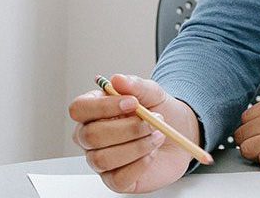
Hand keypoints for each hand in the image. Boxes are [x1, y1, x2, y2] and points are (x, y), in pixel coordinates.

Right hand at [67, 74, 199, 193]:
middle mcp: (91, 136)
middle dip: (127, 129)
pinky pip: (118, 179)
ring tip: (157, 136)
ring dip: (136, 146)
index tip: (132, 103)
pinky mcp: (115, 180)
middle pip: (91, 136)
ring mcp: (100, 160)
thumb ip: (135, 85)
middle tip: (152, 122)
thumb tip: (117, 79)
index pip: (79, 109)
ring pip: (103, 158)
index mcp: (93, 110)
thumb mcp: (152, 93)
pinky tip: (152, 154)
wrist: (180, 134)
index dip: (102, 107)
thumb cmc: (159, 112)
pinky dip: (139, 165)